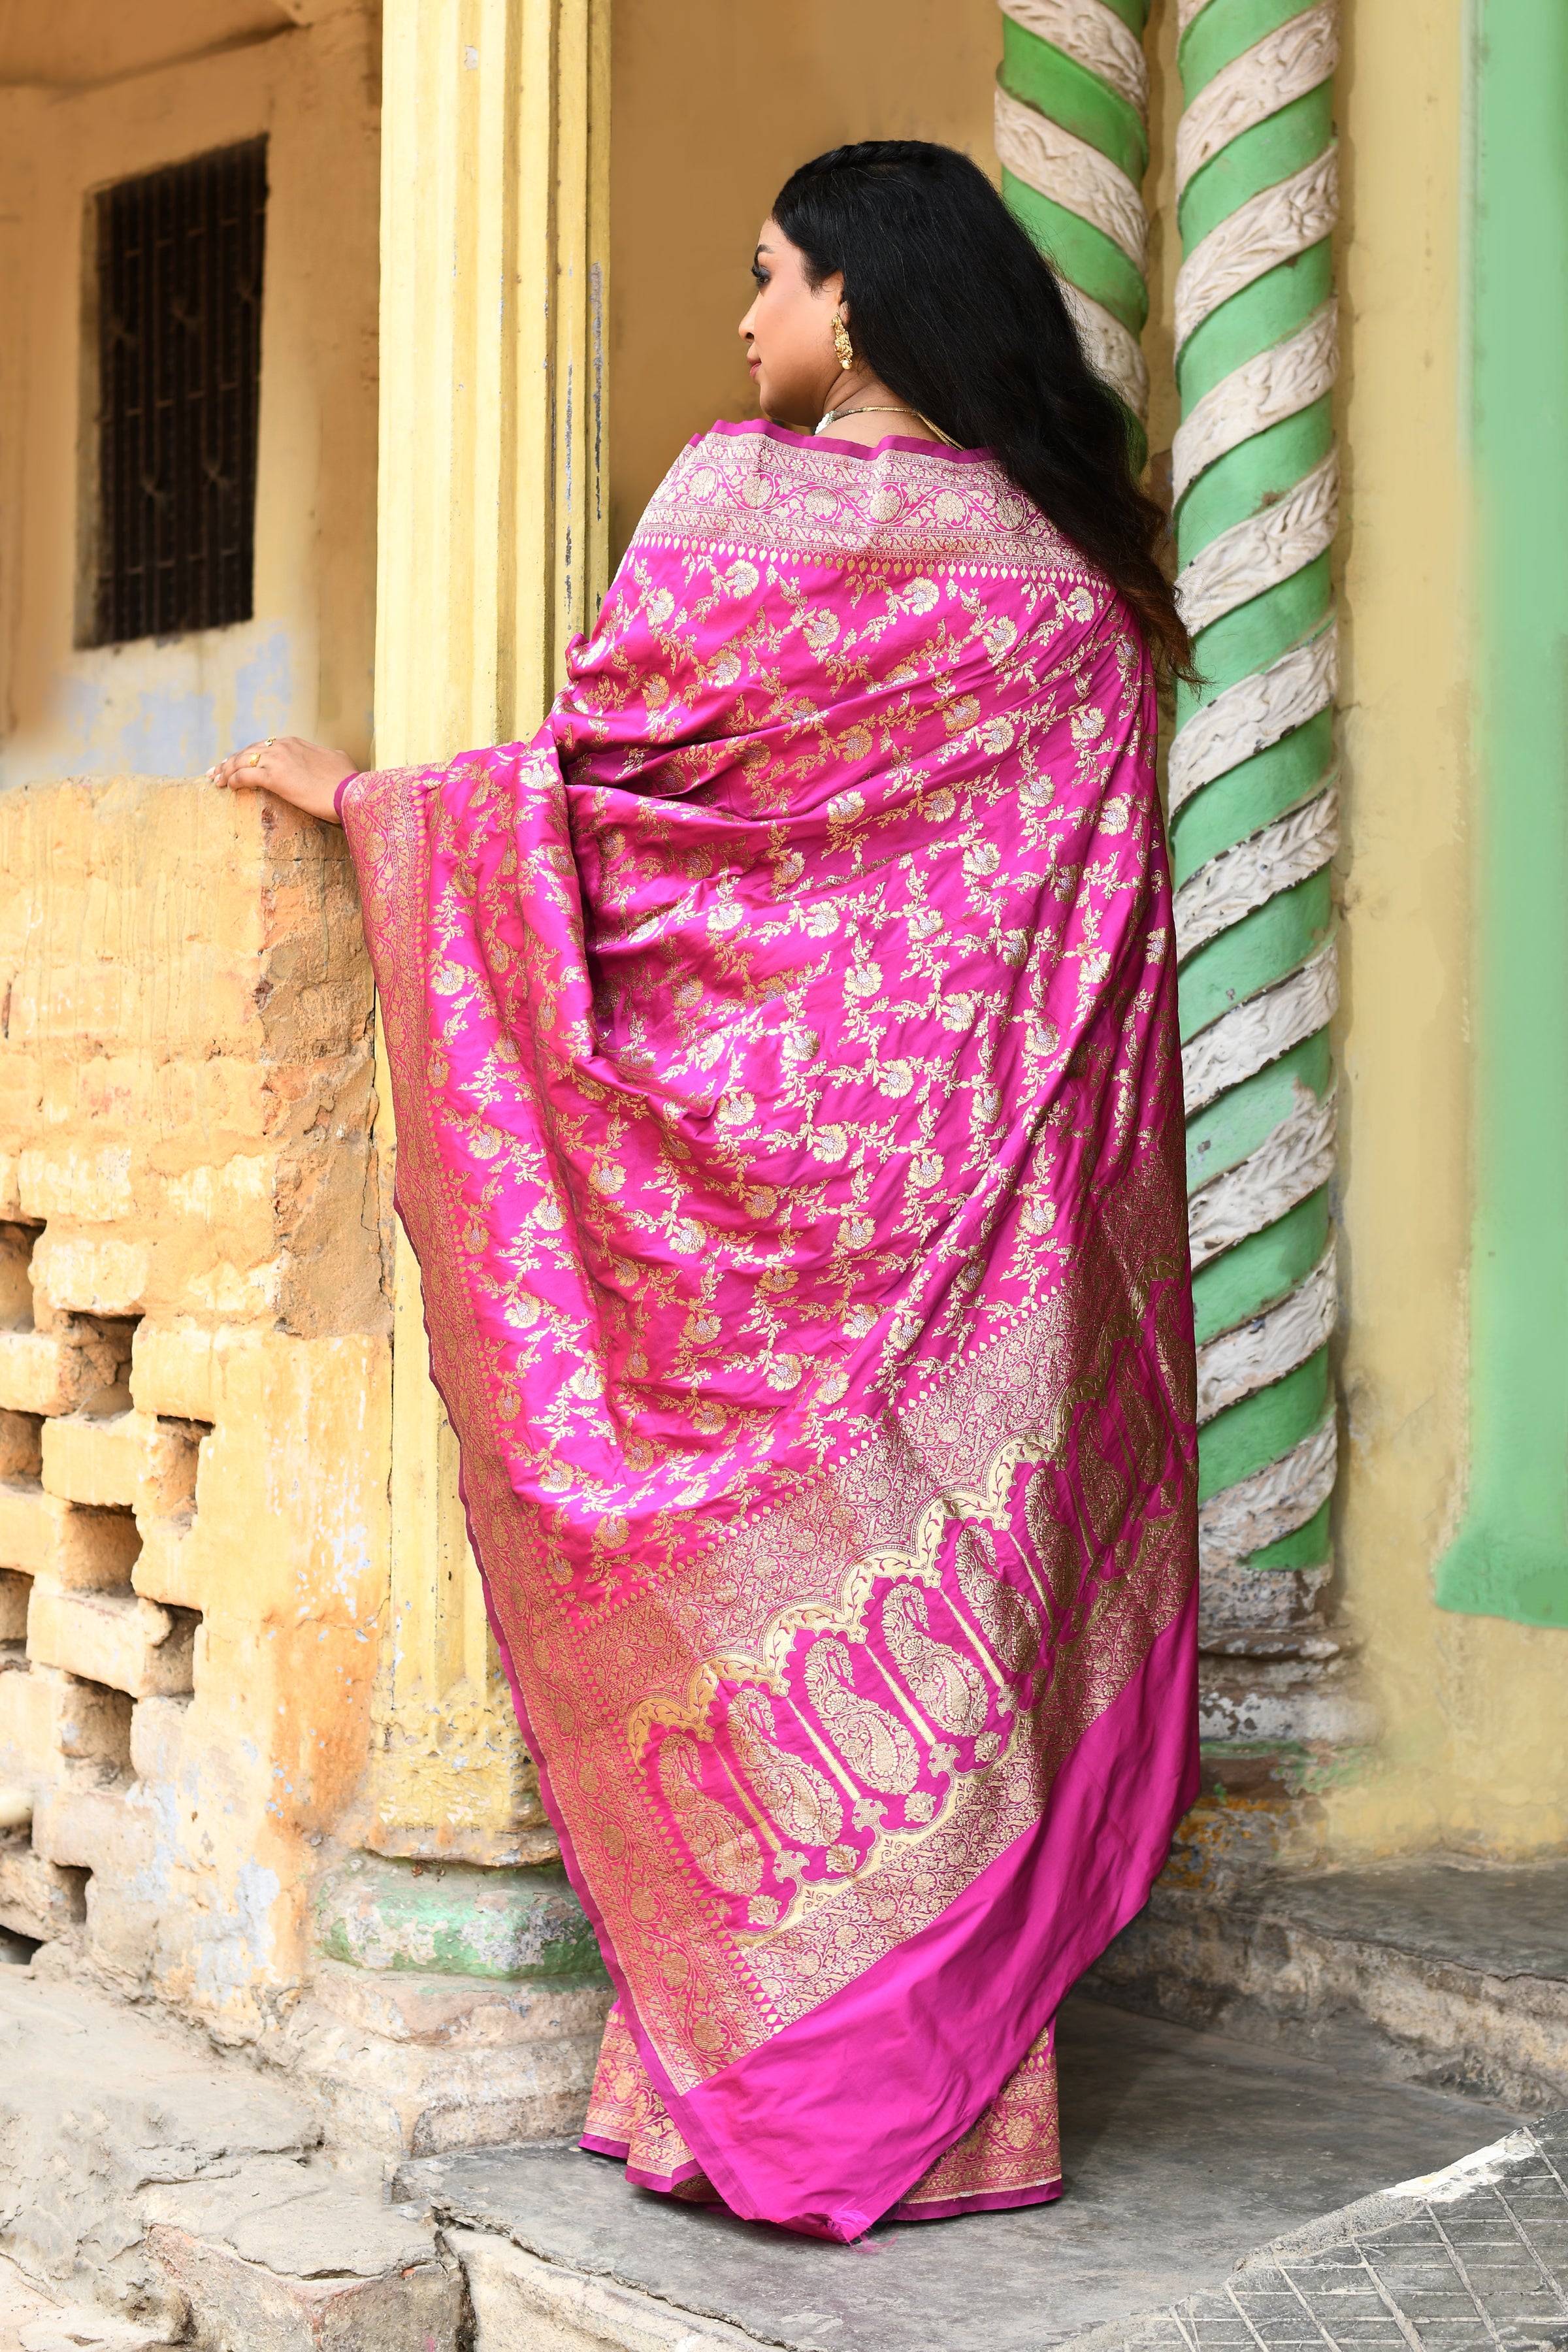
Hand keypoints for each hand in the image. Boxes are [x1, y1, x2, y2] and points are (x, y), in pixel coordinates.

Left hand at [209, 735, 356, 823]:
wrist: (351, 793)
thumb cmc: (349, 781)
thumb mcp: (340, 760)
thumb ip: (330, 756)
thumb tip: (335, 756)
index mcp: (294, 743)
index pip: (262, 747)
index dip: (247, 755)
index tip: (237, 763)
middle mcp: (282, 747)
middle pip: (247, 752)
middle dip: (229, 761)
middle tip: (217, 771)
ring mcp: (277, 761)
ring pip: (241, 762)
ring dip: (226, 771)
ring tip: (217, 781)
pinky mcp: (273, 777)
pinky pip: (244, 775)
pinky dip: (233, 780)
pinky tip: (229, 787)